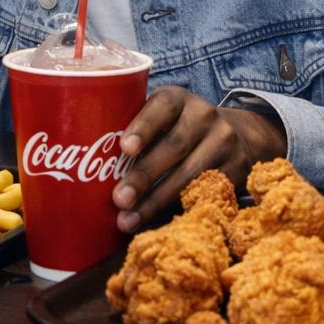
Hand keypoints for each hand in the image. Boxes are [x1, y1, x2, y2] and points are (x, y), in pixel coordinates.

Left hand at [111, 87, 286, 232]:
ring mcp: (225, 141)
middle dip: (144, 175)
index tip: (124, 148)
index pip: (162, 105)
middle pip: (174, 145)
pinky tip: (158, 224)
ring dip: (156, 201)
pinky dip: (179, 209)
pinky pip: (206, 192)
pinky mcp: (238, 168)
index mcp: (179, 99)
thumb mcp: (161, 120)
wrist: (235, 136)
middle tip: (119, 198)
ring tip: (129, 219)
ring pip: (190, 175)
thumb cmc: (177, 131)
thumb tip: (86, 163)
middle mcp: (205, 115)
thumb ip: (135, 133)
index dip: (143, 126)